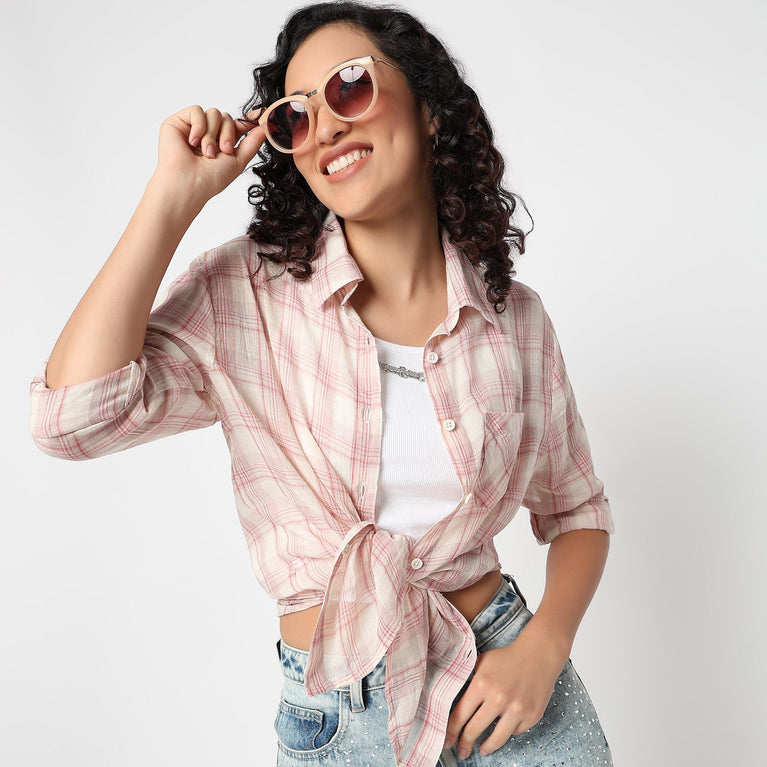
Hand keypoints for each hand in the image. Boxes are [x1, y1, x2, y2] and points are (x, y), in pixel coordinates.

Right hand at [153, 105, 265, 206]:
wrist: (190, 182)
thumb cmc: (212, 178)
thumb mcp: (239, 160)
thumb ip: (252, 142)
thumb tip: (265, 127)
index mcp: (221, 143)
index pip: (235, 125)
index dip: (247, 120)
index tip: (259, 115)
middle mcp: (207, 134)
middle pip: (227, 117)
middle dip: (228, 133)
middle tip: (224, 150)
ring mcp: (193, 128)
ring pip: (214, 113)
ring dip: (213, 134)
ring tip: (207, 152)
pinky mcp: (178, 122)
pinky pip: (197, 111)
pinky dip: (199, 126)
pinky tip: (193, 142)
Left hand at [444, 621, 569, 758]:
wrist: (539, 654)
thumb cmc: (507, 657)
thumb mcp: (482, 662)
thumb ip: (468, 680)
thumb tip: (454, 701)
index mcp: (482, 684)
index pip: (460, 714)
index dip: (451, 731)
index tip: (447, 741)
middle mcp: (498, 698)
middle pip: (474, 730)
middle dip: (465, 744)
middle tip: (461, 751)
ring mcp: (516, 709)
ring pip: (496, 739)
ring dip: (486, 747)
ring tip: (481, 750)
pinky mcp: (531, 715)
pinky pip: (515, 732)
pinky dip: (509, 730)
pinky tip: (505, 726)